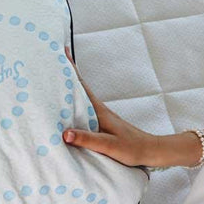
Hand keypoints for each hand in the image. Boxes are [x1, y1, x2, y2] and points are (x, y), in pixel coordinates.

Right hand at [61, 45, 158, 166]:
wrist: (151, 151)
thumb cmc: (132, 148)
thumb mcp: (108, 145)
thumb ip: (87, 139)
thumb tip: (65, 133)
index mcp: (99, 111)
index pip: (82, 85)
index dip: (72, 69)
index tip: (62, 52)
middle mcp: (99, 109)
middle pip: (79, 87)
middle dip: (66, 74)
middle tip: (52, 62)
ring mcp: (100, 116)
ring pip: (80, 98)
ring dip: (69, 88)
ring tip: (55, 81)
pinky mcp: (101, 123)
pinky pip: (83, 109)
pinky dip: (73, 103)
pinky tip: (68, 108)